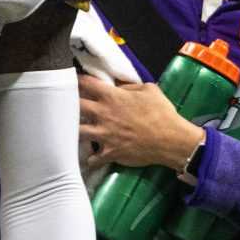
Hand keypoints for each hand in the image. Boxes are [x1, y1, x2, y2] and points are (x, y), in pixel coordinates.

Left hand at [78, 73, 200, 171]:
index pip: (85, 83)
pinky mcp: (108, 152)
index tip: (73, 80)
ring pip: (77, 132)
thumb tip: (118, 86)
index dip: (77, 80)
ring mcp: (103, 134)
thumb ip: (129, 86)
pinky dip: (90, 158)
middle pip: (74, 106)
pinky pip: (92, 158)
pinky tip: (91, 157)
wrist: (170, 139)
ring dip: (75, 130)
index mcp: (112, 97)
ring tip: (75, 130)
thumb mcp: (149, 90)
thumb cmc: (162, 113)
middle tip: (70, 104)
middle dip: (69, 104)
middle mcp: (103, 114)